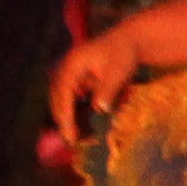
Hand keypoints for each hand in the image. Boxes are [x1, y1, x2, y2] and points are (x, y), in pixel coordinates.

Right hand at [46, 24, 142, 142]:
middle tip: (76, 143)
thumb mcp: (119, 70)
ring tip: (83, 140)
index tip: (70, 135)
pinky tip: (87, 130)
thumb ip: (108, 89)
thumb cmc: (124, 54)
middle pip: (58, 102)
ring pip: (62, 104)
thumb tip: (99, 109)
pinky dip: (76, 116)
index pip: (63, 95)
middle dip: (65, 123)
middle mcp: (64, 72)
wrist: (128, 42)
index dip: (65, 117)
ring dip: (70, 121)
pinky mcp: (74, 84)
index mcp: (71, 66)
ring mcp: (67, 78)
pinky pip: (71, 103)